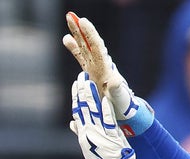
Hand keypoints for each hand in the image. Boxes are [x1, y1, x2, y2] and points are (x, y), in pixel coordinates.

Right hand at [63, 13, 153, 134]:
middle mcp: (99, 65)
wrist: (120, 111)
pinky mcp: (89, 73)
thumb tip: (114, 80)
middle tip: (71, 15)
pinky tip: (66, 38)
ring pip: (84, 47)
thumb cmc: (122, 106)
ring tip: (69, 20)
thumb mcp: (121, 98)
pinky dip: (74, 47)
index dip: (90, 35)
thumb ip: (117, 90)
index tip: (83, 22)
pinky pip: (81, 57)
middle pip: (89, 43)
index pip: (97, 48)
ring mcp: (94, 68)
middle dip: (81, 30)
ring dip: (77, 34)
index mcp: (105, 69)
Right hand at [70, 74, 150, 158]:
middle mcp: (90, 132)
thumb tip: (72, 122)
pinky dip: (107, 111)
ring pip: (94, 112)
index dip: (76, 97)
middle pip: (84, 108)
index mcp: (84, 134)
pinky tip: (105, 100)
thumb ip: (80, 132)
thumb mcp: (87, 147)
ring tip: (90, 83)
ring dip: (92, 96)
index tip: (75, 85)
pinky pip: (109, 122)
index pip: (77, 111)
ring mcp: (101, 134)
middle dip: (82, 91)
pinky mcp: (112, 137)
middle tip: (82, 77)